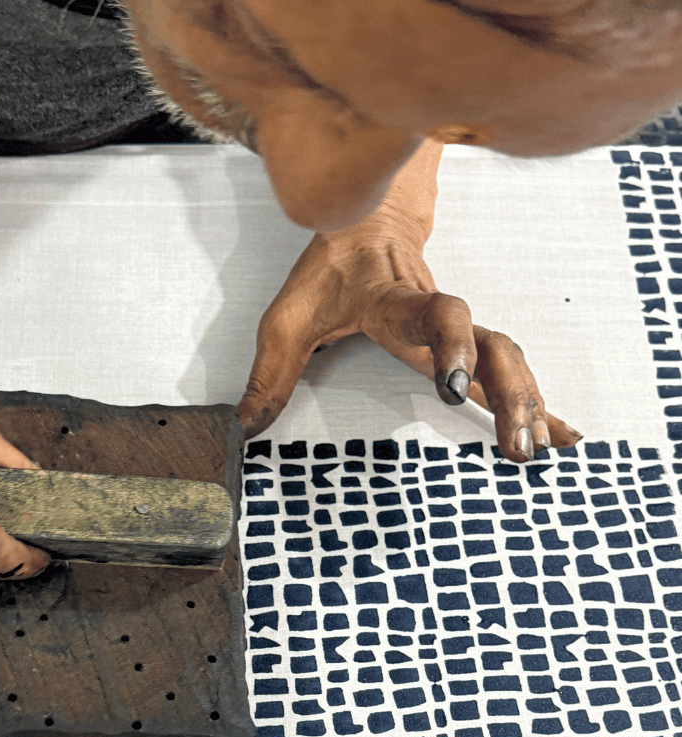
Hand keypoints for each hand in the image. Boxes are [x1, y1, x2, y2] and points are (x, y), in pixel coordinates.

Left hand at [237, 226, 582, 460]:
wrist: (366, 219)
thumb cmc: (328, 270)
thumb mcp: (286, 318)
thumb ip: (268, 373)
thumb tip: (246, 427)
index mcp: (395, 303)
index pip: (436, 316)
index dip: (451, 349)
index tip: (454, 391)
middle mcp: (437, 315)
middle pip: (492, 346)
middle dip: (509, 396)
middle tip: (514, 448)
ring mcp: (457, 327)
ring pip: (508, 358)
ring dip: (527, 403)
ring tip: (536, 450)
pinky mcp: (463, 341)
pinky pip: (506, 367)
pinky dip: (534, 399)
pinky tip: (557, 431)